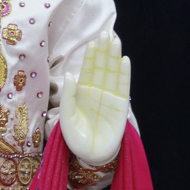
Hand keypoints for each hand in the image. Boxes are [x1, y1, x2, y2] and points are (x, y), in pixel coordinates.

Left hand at [59, 30, 130, 166]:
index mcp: (82, 93)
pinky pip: (123, 87)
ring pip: (113, 73)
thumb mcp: (65, 118)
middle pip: (102, 67)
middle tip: (106, 33)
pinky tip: (124, 61)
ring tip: (115, 41)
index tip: (93, 41)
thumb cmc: (76, 139)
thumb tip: (71, 74)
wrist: (91, 156)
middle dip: (104, 51)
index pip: (88, 70)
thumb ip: (68, 96)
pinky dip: (124, 74)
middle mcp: (97, 92)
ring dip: (114, 57)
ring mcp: (110, 98)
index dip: (91, 56)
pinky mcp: (121, 107)